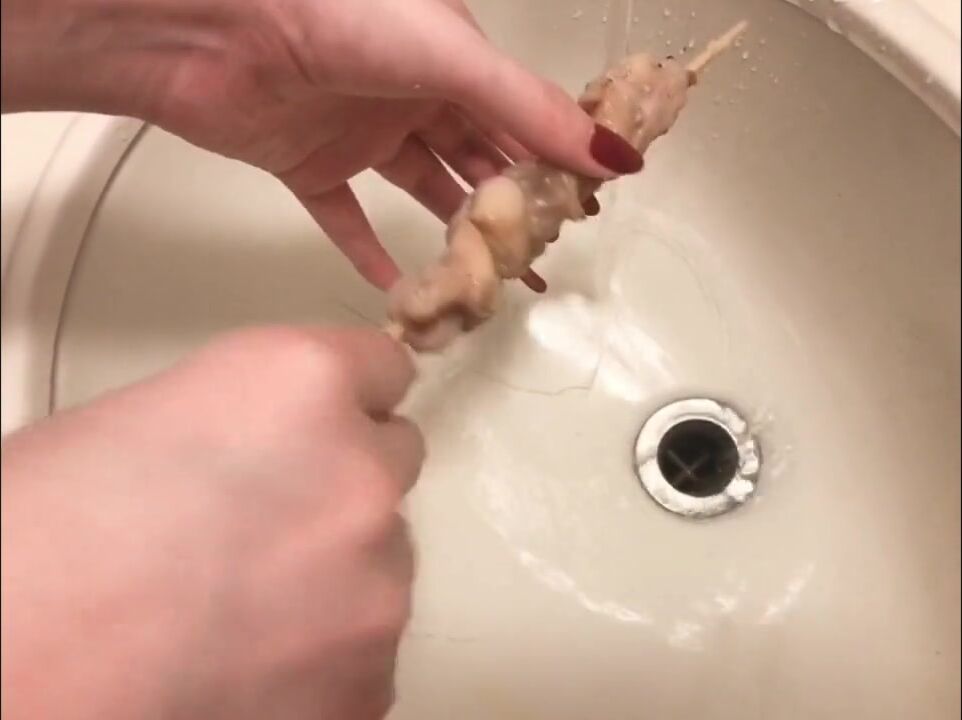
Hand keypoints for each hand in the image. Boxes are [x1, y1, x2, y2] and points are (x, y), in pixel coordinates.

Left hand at [1, 0, 642, 288]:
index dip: (552, 167)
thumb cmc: (332, 16)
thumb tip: (616, 157)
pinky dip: (368, 252)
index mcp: (449, 59)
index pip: (516, 122)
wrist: (207, 26)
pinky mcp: (306, 164)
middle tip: (537, 262)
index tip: (582, 216)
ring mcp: (358, 131)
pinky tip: (397, 289)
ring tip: (482, 285)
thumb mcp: (449, 56)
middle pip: (474, 163)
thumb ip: (527, 109)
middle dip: (507, 211)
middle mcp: (409, 94)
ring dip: (450, 237)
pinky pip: (345, 216)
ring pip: (420, 193)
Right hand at [1, 327, 423, 719]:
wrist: (15, 675)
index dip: (345, 397)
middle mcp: (360, 476)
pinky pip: (366, 643)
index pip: (381, 368)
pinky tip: (249, 658)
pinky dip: (325, 649)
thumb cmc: (36, 544)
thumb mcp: (144, 423)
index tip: (330, 418)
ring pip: (383, 557)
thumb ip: (247, 417)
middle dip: (339, 482)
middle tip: (264, 519)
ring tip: (239, 603)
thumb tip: (278, 443)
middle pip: (389, 462)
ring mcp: (377, 585)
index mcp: (301, 384)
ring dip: (335, 570)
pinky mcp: (370, 680)